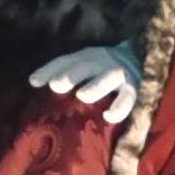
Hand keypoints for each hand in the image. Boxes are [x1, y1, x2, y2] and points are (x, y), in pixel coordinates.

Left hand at [28, 44, 142, 124]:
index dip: (49, 69)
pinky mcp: (135, 88)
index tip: (34, 82)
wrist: (141, 60)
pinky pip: (129, 97)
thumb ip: (64, 75)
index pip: (65, 62)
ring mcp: (120, 74)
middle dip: (71, 74)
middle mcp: (102, 62)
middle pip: (85, 65)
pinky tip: (109, 116)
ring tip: (83, 96)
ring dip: (96, 86)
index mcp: (87, 57)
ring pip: (108, 77)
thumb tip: (33, 84)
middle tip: (56, 85)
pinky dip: (120, 107)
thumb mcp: (85, 67)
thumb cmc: (103, 70)